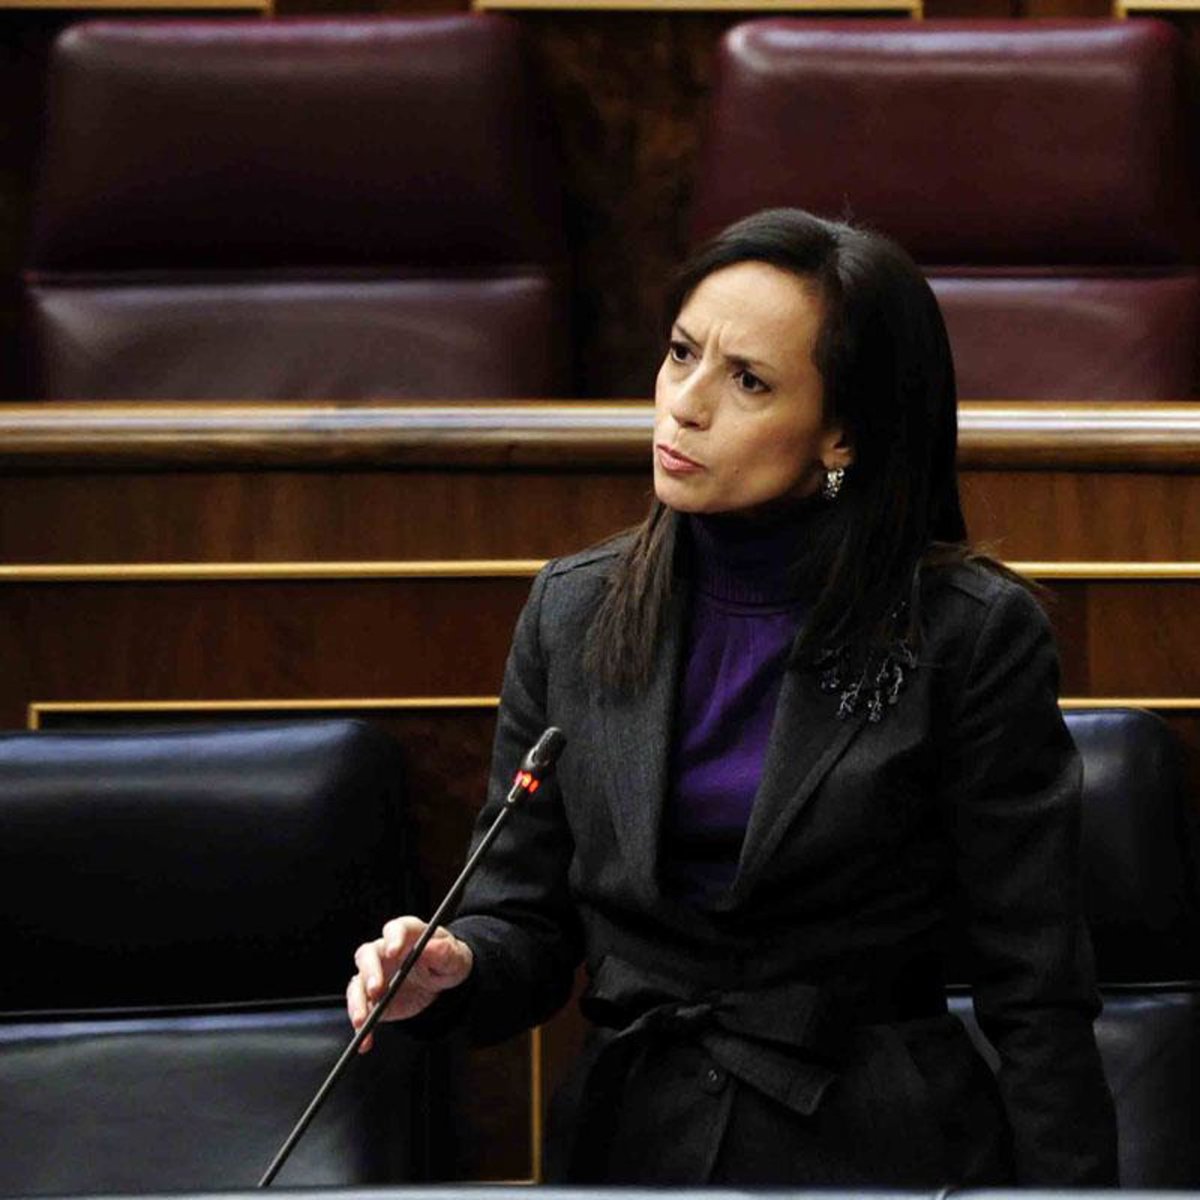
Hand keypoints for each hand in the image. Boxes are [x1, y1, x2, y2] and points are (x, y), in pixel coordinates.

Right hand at [347, 916, 473, 1052]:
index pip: (395, 929)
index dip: (393, 938)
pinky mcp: (373, 999)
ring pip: (358, 983)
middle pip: (368, 955)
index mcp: (407, 935)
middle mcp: (385, 952)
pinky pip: (362, 1010)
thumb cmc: (448, 962)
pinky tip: (365, 1041)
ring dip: (358, 1002)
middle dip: (369, 972)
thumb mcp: (455, 957)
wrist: (443, 984)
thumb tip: (433, 947)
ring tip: (362, 1021)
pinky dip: (362, 1026)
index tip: (393, 951)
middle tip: (375, 990)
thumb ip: (445, 952)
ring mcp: (376, 974)